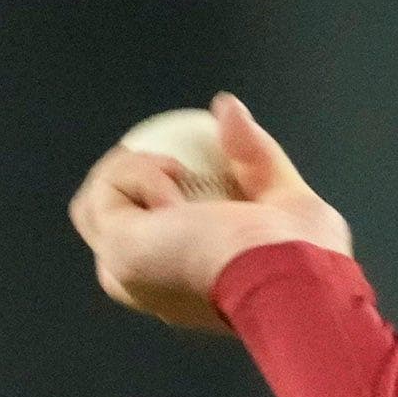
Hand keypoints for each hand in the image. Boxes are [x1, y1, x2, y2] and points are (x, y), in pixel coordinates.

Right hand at [67, 92, 351, 334]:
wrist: (293, 276)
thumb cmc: (305, 257)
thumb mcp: (284, 197)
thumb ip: (255, 157)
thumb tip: (227, 108)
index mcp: (190, 286)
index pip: (149, 238)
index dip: (154, 191)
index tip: (188, 169)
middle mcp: (152, 288)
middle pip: (105, 223)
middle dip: (126, 178)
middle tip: (175, 165)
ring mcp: (130, 274)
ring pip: (92, 207)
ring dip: (131, 172)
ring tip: (180, 175)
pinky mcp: (120, 253)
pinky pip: (103, 194)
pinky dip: (137, 174)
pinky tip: (175, 188)